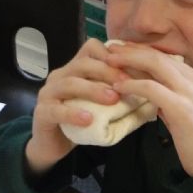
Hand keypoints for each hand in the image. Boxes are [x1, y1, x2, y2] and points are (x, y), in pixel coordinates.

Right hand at [26, 38, 123, 173]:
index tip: (135, 67)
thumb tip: (150, 88)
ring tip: (113, 99)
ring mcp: (49, 92)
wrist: (54, 144)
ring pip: (69, 83)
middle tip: (128, 84)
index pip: (92, 48)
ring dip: (93, 89)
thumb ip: (119, 92)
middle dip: (108, 71)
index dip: (114, 55)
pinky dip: (72, 113)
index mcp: (77, 68)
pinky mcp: (42, 112)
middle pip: (83, 63)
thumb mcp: (103, 103)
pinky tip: (88, 119)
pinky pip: (55, 109)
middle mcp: (61, 75)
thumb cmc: (83, 120)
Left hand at [106, 43, 192, 176]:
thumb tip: (146, 87)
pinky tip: (118, 87)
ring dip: (129, 60)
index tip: (123, 49)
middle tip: (111, 48)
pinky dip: (132, 85)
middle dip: (132, 50)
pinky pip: (151, 88)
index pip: (166, 57)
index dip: (142, 51)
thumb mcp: (185, 109)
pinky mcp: (182, 107)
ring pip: (155, 65)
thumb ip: (170, 95)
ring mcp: (191, 92)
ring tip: (109, 61)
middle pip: (159, 56)